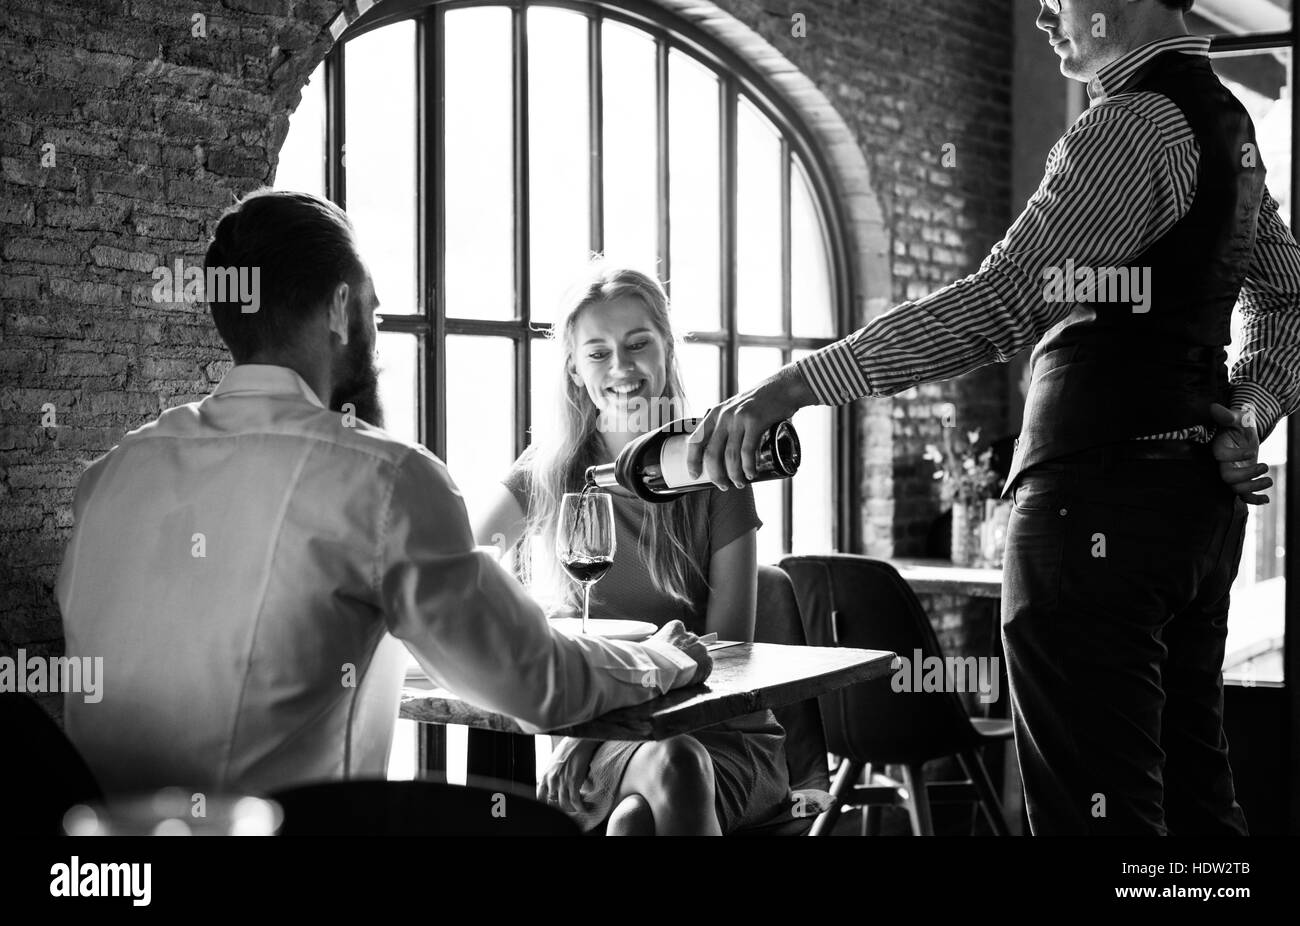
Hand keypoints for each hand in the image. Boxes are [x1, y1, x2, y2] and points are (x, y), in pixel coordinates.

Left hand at [537, 737, 599, 813]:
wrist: (578, 742)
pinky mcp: (573, 782)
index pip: (540, 798)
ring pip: (564, 805)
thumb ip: (551, 776)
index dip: (547, 806)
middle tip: (569, 809)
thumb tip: (554, 787)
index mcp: (545, 776)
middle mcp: (551, 781)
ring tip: (579, 808)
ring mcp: (561, 782)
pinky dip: (581, 807)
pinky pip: (575, 801)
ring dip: (572, 809)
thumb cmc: (567, 750)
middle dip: (561, 809)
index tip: (554, 808)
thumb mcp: (553, 764)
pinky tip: (586, 808)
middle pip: (552, 804)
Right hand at [652, 619, 711, 685]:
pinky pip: (707, 665)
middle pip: (691, 642)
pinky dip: (701, 672)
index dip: (676, 644)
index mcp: (675, 627)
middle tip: (677, 664)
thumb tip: (656, 648)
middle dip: (686, 652)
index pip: (679, 632)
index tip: (671, 652)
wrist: (659, 670)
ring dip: (694, 662)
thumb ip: (657, 643)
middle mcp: (690, 634)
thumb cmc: (650, 657)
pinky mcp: (707, 660)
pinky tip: (691, 677)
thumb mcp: (649, 644)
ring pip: (700, 653)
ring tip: (683, 672)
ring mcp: (700, 647)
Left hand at [685, 365, 815, 489]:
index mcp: (714, 414)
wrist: (783, 388)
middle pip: (712, 453)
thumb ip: (726, 426)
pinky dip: (748, 467)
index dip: (692, 461)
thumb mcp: (735, 409)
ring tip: (740, 483)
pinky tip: (751, 474)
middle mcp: (723, 416)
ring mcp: (739, 419)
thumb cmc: (760, 403)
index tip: (695, 475)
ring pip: (730, 456)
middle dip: (716, 475)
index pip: (695, 440)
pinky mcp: (755, 422)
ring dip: (734, 475)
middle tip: (723, 486)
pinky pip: (747, 451)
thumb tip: (721, 454)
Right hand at [1209, 402, 1271, 504]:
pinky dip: (1254, 500)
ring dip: (1253, 487)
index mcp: (1219, 447)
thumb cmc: (1240, 422)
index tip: (1251, 451)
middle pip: (1227, 477)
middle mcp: (1223, 463)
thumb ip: (1228, 415)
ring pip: (1236, 488)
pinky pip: (1244, 494)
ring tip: (1269, 480)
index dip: (1235, 456)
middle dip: (1246, 475)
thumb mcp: (1237, 417)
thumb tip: (1214, 408)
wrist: (1245, 431)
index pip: (1221, 456)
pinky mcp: (1242, 479)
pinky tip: (1267, 499)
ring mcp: (1233, 472)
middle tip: (1264, 465)